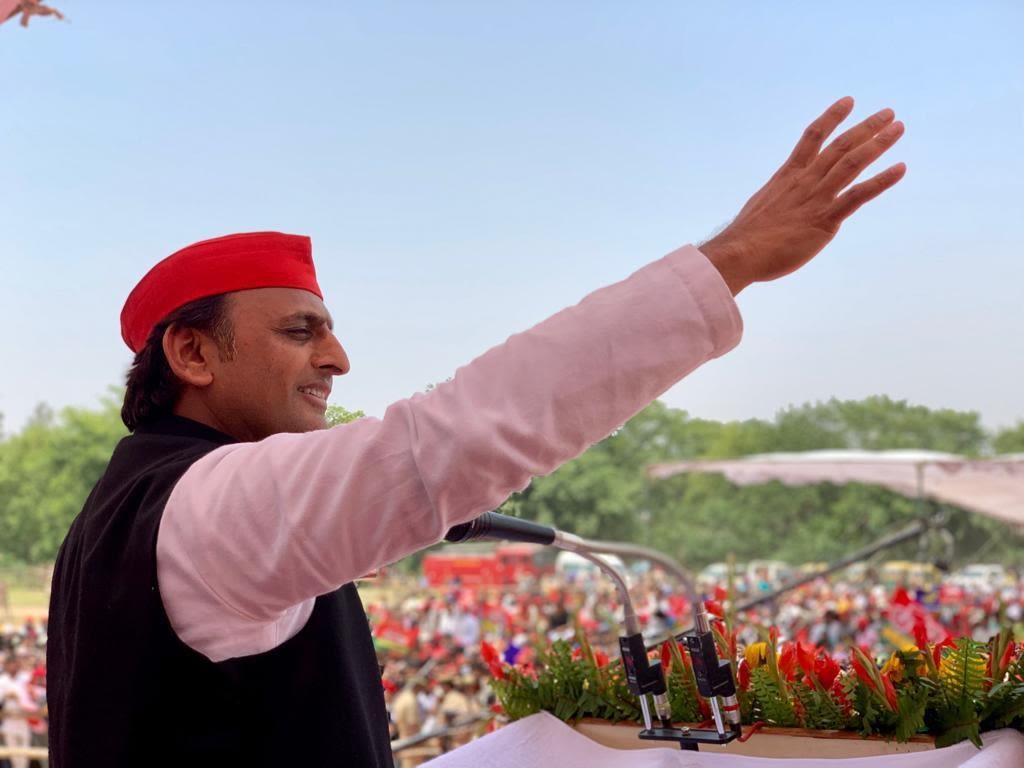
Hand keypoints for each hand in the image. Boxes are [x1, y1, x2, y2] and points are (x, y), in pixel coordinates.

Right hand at [702, 97, 905, 294]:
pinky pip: (858, 195)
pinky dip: (881, 181)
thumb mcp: (762, 205)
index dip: (832, 117)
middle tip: (888, 113)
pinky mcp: (824, 220)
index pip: (812, 137)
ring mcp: (816, 199)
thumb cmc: (746, 237)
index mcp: (787, 176)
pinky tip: (900, 168)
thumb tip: (783, 201)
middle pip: (840, 146)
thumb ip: (780, 198)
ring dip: (878, 143)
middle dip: (866, 127)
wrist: (740, 253)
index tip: (848, 101)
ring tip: (898, 128)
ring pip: (852, 163)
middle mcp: (804, 181)